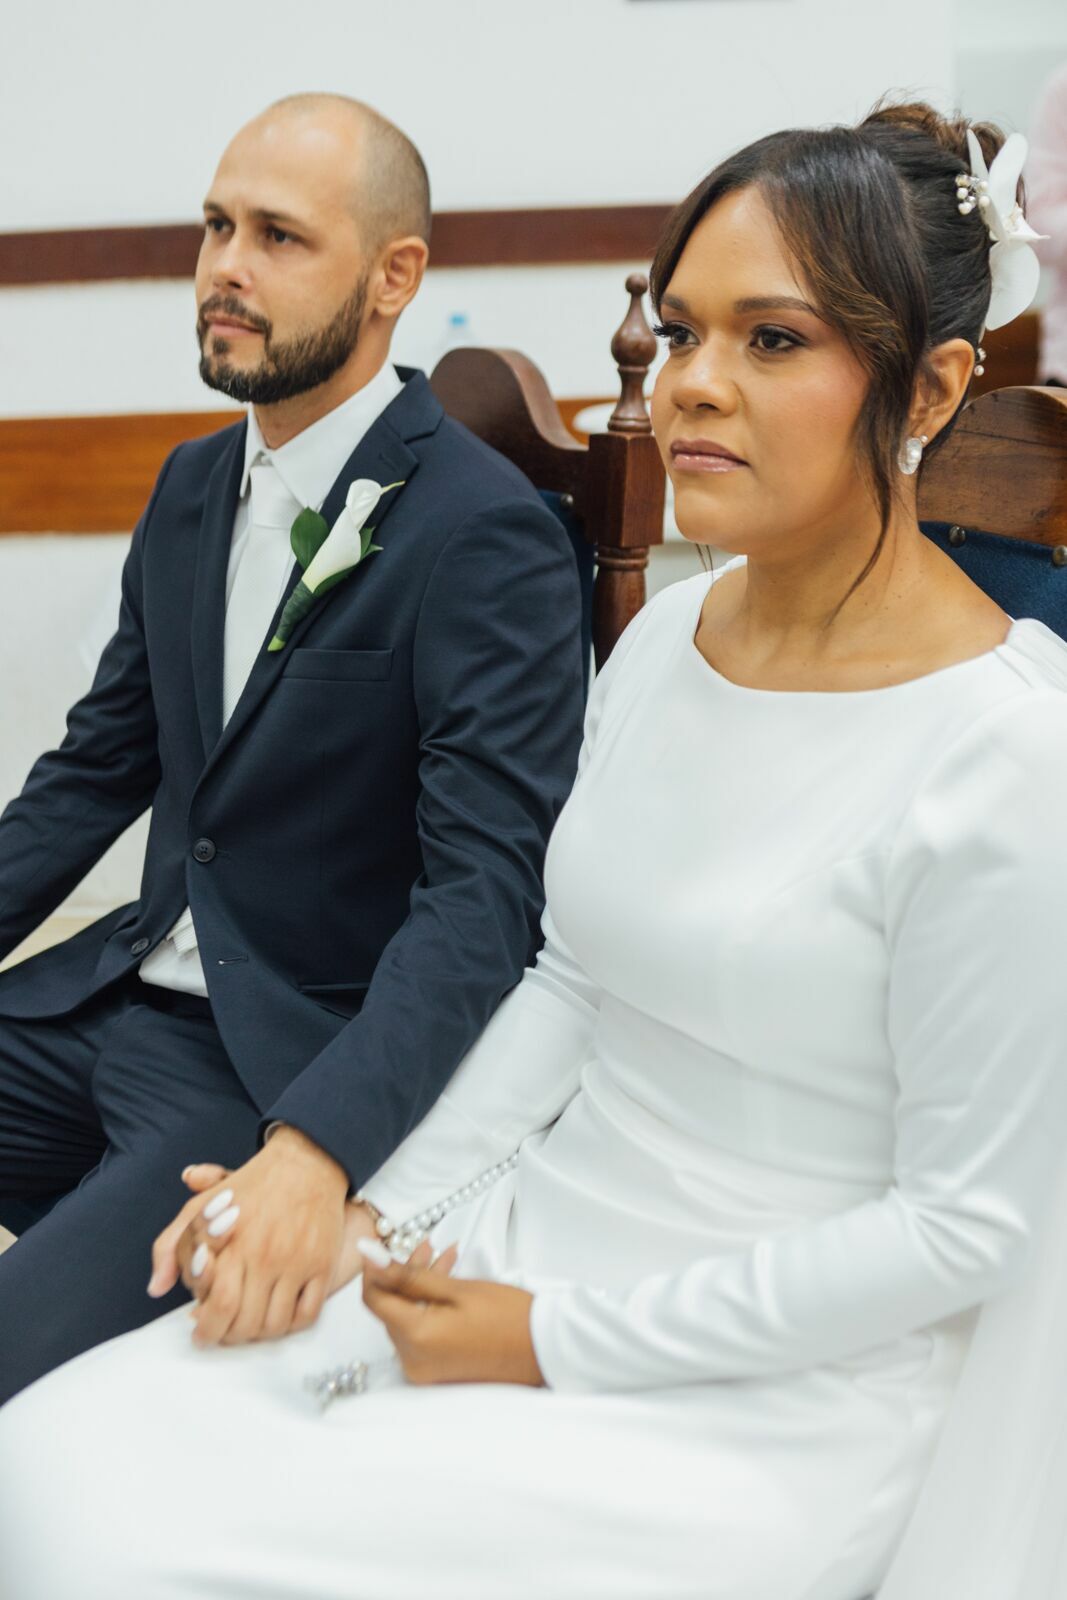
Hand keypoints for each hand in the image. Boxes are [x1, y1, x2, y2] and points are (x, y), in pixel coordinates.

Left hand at [147, 1126, 349, 1345]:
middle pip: (245, 1322)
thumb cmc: (250, 1186)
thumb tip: (156, 1289)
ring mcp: (297, 1262)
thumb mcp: (199, 1208)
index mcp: (234, 1243)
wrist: (306, 1163)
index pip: (219, 1306)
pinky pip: (306, 1315)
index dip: (207, 1329)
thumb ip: (169, 1247)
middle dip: (228, 1337)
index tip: (200, 1333)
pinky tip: (277, 1318)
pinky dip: (290, 1326)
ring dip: (258, 1336)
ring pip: (275, 1325)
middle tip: (221, 1335)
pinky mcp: (322, 1265)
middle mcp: (266, 1255)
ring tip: (247, 1329)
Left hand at [361, 1245, 543, 1386]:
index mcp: (415, 1338)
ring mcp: (424, 1369)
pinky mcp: (437, 1371)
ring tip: (446, 1258)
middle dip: (405, 1275)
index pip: (373, 1300)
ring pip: (407, 1319)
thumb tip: (367, 1257)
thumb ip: (408, 1275)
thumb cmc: (506, 1314)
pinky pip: (420, 1334)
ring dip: (419, 1288)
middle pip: (392, 1309)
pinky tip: (449, 1285)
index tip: (384, 1245)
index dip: (375, 1269)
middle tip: (429, 1245)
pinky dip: (429, 1308)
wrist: (544, 1348)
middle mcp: (411, 1360)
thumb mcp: (457, 1289)